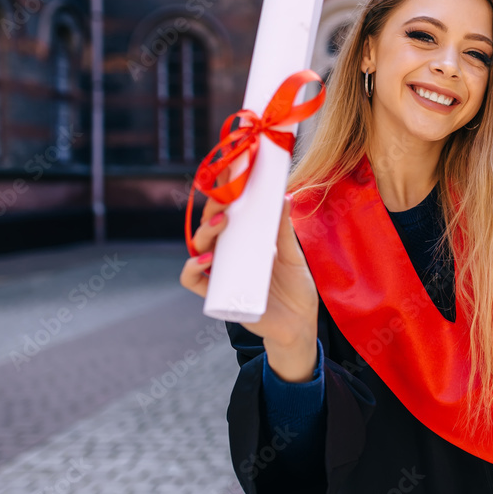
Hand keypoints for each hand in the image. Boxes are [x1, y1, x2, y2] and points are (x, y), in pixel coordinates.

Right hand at [179, 171, 320, 381]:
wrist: (299, 325)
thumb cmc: (295, 289)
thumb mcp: (293, 255)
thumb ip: (284, 230)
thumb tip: (285, 196)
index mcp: (246, 240)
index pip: (229, 210)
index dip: (225, 191)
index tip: (229, 168)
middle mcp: (229, 253)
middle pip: (211, 225)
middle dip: (215, 207)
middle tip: (227, 194)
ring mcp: (222, 273)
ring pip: (199, 247)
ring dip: (206, 232)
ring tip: (223, 222)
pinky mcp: (218, 296)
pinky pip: (193, 281)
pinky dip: (193, 268)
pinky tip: (206, 260)